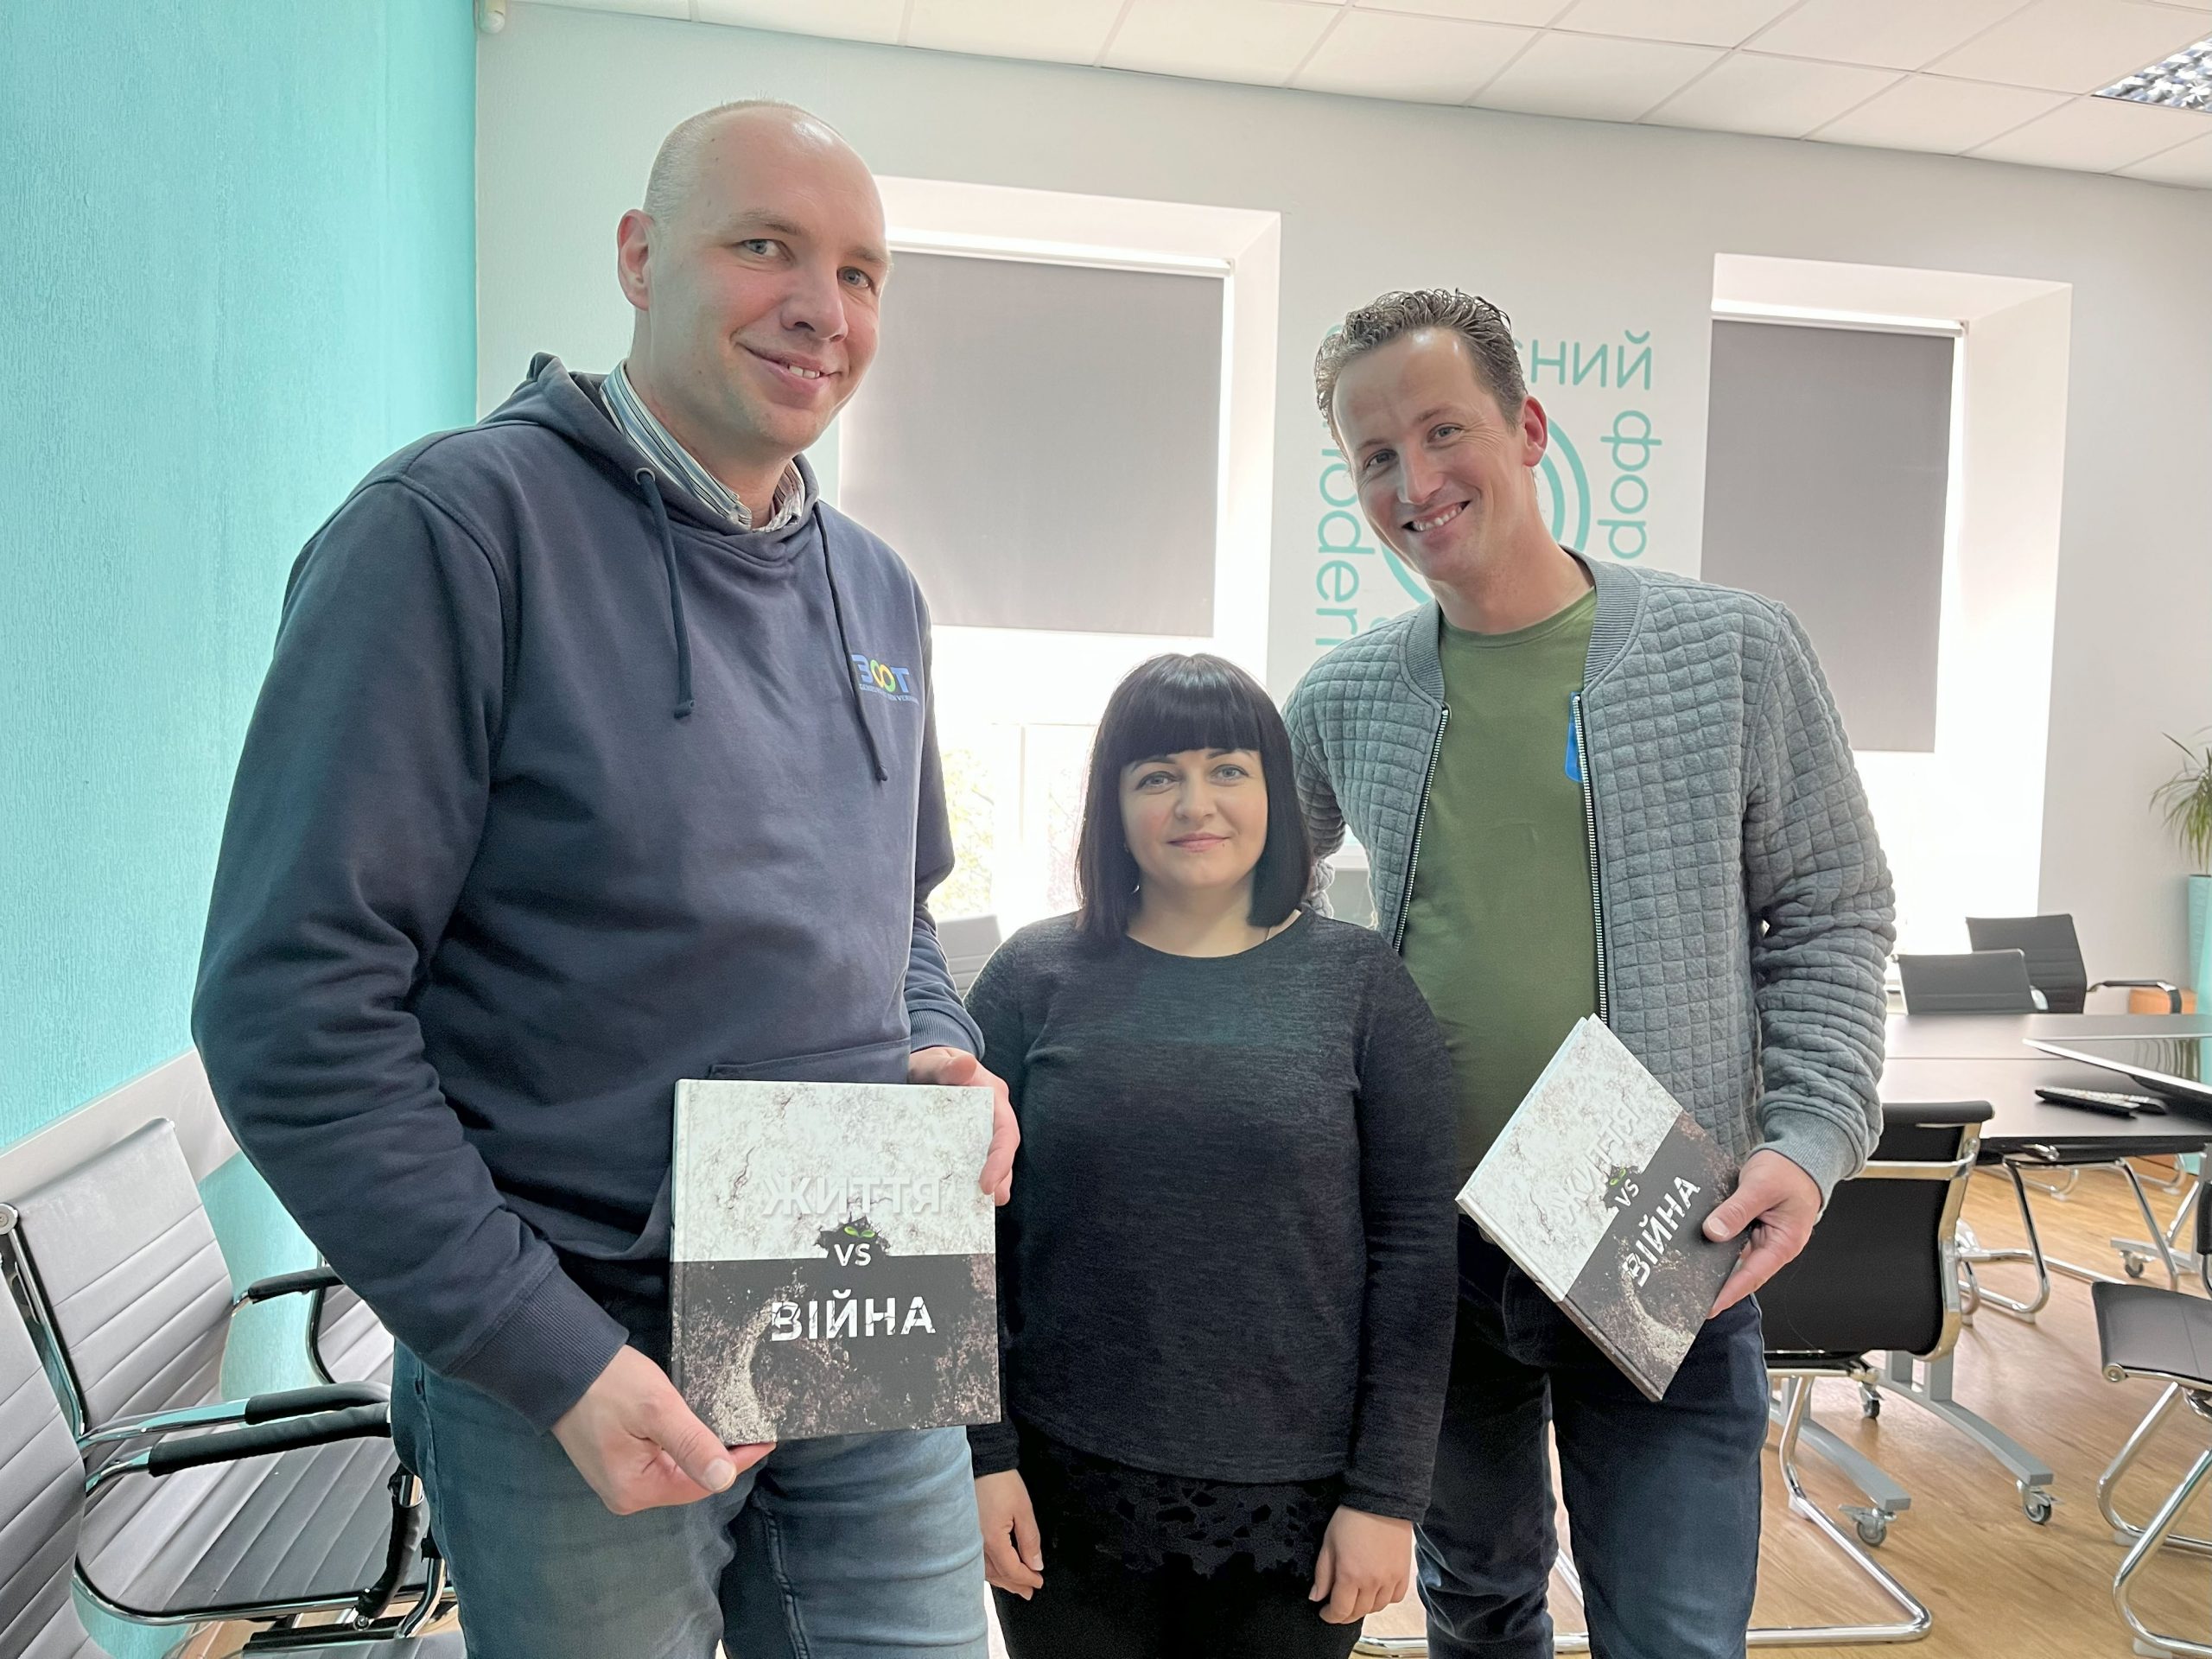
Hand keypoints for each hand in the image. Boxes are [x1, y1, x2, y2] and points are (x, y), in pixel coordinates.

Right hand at [550, 1346, 771, 1514]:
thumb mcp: (657, 1409)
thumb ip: (691, 1444)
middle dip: (721, 1455)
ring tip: (733, 1424)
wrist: (561, 1364)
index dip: (737, 1462)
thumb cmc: (608, 1384)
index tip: (766, 1439)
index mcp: (635, 1490)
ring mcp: (620, 1477)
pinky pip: (660, 1457)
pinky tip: (698, 1423)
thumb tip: (724, 1478)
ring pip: (676, 1467)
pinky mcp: (617, 1459)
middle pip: (688, 1479)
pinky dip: (681, 1442)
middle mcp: (627, 1493)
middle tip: (752, 1427)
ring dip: (702, 1447)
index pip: (701, 1484)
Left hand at [910, 1046, 1017, 1204]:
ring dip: (991, 1181)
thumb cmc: (931, 1063)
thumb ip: (947, 1065)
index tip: (988, 1183)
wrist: (924, 1067)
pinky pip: (973, 1159)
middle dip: (1002, 1176)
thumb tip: (967, 1065)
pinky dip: (970, 1178)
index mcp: (991, 1096)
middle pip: (1003, 1149)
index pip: (1005, 1130)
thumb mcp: (933, 1062)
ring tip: (979, 1207)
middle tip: (994, 1200)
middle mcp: (991, 1115)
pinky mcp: (966, 1138)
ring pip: (991, 1157)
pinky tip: (960, 1197)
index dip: (1001, 1158)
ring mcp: (980, 1128)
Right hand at [975, 1469, 1044, 1597]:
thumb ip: (1030, 1540)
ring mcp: (968, 1539)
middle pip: (998, 1575)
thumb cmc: (1000, 1480)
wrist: (980, 1460)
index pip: (1012, 1570)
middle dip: (1015, 1584)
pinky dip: (988, 1570)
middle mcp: (976, 1544)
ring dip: (1001, 1580)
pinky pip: (976, 1560)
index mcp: (992, 1540)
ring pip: (985, 1571)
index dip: (1027, 1579)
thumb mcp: (1023, 1509)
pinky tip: (995, 1570)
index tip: (1039, 1582)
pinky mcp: (964, 1533)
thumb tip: (1036, 1564)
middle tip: (1029, 1592)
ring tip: (1014, 1585)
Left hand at [1308, 1506, 1411, 1624]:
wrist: (1381, 1501)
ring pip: (1377, 1608)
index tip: (1324, 1612)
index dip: (1330, 1616)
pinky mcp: (1404, 1573)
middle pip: (1358, 1612)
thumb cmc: (1351, 1518)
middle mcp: (1372, 1583)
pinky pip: (1395, 1598)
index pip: (1340, 1611)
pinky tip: (1376, 1591)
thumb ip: (1322, 1574)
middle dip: (1345, 1614)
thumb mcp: (1329, 1543)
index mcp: (1350, 1576)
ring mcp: (1391, 1580)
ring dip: (1364, 1607)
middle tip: (1337, 1607)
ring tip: (1355, 1598)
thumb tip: (1316, 1597)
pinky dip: (1385, 1599)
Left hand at [1703, 1148, 1822, 1314]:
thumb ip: (1736, 1210)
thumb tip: (1713, 1232)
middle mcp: (1773, 1245)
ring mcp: (1763, 1237)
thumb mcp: (1760, 1187)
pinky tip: (1698, 1246)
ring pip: (1735, 1257)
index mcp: (1783, 1243)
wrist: (1801, 1154)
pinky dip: (1717, 1244)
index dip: (1729, 1293)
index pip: (1752, 1276)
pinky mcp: (1753, 1226)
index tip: (1709, 1307)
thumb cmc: (1790, 1171)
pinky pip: (1733, 1241)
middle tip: (1691, 1296)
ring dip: (1714, 1265)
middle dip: (1717, 1285)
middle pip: (1742, 1272)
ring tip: (1689, 1277)